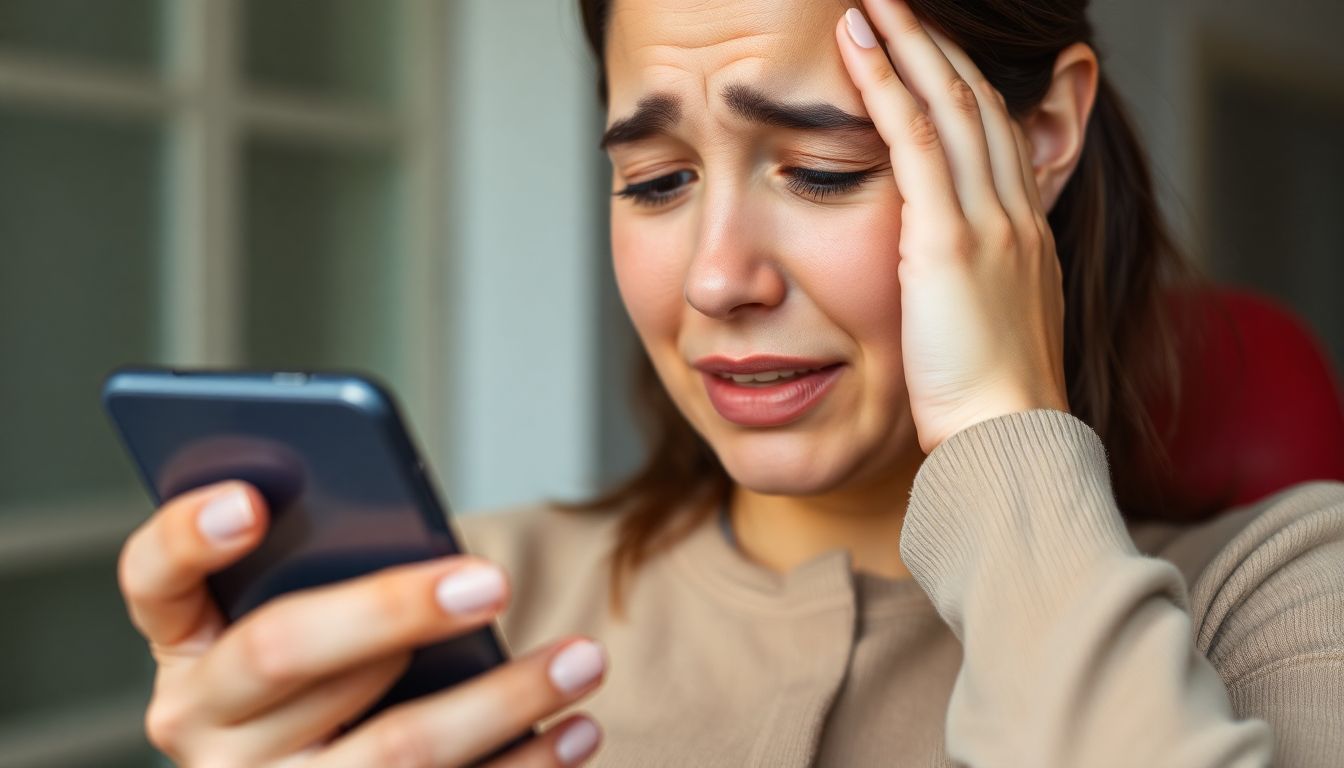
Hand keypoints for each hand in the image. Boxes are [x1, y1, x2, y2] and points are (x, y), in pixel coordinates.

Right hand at [117, 480, 604, 766]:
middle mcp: (199, 726)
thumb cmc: (339, 664)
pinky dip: (522, 767)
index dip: (188, 535)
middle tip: (494, 580)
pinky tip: (575, 732)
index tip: (251, 498)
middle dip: (394, 609)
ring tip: (584, 658)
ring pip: (388, 749)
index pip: (153, 578)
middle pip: (282, 653)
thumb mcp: (313, 614)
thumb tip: (432, 543)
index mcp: (185, 644)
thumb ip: (340, 567)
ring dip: (501, 700)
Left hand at [836, 0, 1068, 453]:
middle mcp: (1015, 215)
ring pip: (951, 104)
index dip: (962, 85)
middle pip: (980, 104)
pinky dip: (886, 84)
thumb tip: (948, 290)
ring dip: (910, 45)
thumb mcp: (990, 334)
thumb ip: (971, 294)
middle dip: (938, 48)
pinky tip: (857, 47)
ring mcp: (988, 221)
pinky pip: (914, 139)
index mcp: (1024, 236)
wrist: (1010, 442)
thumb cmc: (990, 408)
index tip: (928, 54)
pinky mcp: (949, 239)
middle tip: (898, 6)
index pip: (995, 137)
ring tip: (872, 4)